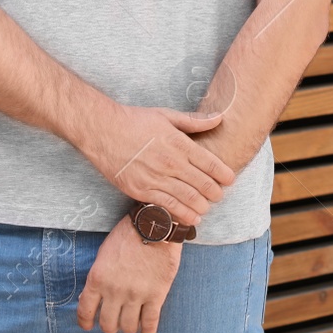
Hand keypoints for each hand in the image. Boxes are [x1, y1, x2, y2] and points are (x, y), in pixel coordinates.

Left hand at [77, 216, 182, 332]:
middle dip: (109, 326)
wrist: (155, 225)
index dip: (85, 322)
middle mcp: (114, 291)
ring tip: (131, 324)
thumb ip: (98, 277)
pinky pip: (150, 322)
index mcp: (98, 279)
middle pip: (107, 323)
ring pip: (128, 326)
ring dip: (128, 328)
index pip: (85, 311)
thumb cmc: (128, 235)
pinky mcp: (156, 295)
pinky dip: (148, 332)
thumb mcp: (104, 253)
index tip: (88, 326)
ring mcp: (136, 295)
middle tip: (114, 322)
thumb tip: (92, 297)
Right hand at [81, 104, 235, 224]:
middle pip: (202, 184)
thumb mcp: (166, 115)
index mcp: (178, 143)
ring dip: (202, 206)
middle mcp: (170, 163)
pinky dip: (182, 214)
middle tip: (219, 195)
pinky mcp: (141, 190)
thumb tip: (219, 118)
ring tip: (207, 208)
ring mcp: (155, 178)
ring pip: (187, 198)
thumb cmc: (134, 121)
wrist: (102, 131)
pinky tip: (192, 218)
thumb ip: (194, 121)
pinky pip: (167, 206)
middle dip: (215, 192)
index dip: (223, 174)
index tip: (230, 179)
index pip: (210, 163)